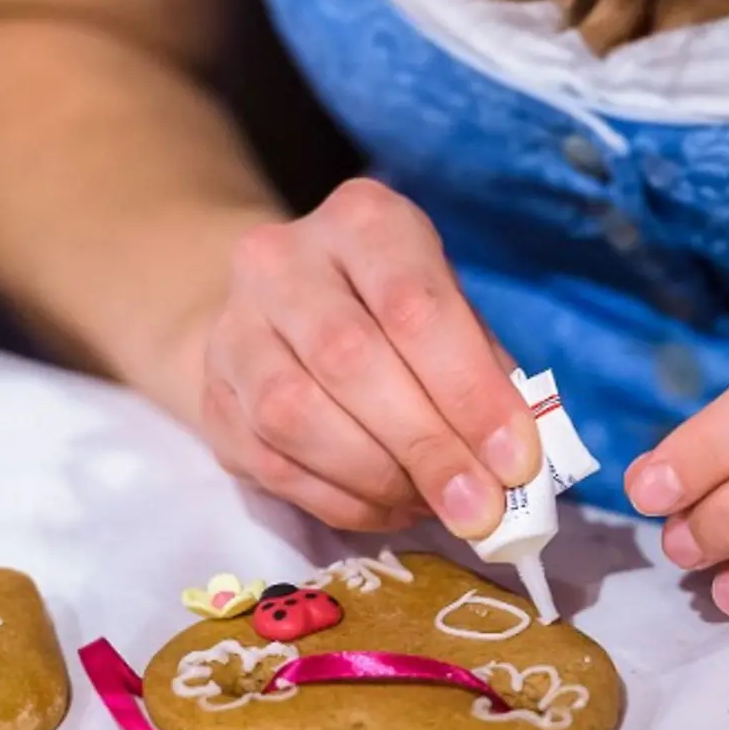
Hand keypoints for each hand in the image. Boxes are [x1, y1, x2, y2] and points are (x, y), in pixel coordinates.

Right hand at [196, 179, 540, 535]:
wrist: (279, 311)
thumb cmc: (390, 313)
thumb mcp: (449, 312)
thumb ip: (483, 374)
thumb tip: (516, 462)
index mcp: (362, 222)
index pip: (414, 305)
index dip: (468, 391)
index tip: (514, 461)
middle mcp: (282, 262)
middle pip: (350, 359)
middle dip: (426, 445)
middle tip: (478, 507)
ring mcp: (233, 329)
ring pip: (295, 415)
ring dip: (377, 478)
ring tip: (433, 505)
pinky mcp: (212, 397)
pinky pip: (272, 463)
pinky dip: (341, 500)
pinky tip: (388, 508)